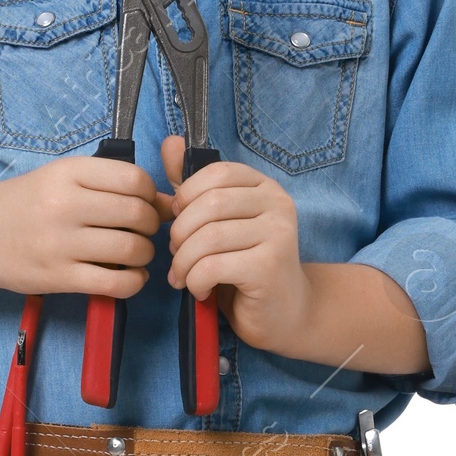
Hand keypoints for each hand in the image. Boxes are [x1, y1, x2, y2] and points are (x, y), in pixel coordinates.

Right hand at [0, 154, 160, 334]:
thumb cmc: (25, 205)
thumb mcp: (59, 179)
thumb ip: (108, 184)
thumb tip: (167, 201)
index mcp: (66, 173)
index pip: (134, 179)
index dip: (150, 194)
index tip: (145, 204)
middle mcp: (63, 205)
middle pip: (137, 214)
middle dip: (151, 225)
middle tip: (142, 231)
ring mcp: (60, 244)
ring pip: (131, 249)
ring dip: (145, 254)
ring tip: (136, 254)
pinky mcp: (58, 278)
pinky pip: (116, 283)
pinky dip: (135, 282)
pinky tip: (130, 276)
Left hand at [159, 134, 314, 355]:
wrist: (285, 312)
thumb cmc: (245, 265)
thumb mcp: (216, 222)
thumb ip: (193, 186)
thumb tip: (170, 142)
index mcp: (264, 186)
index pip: (216, 173)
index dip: (186, 197)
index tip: (179, 222)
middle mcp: (278, 204)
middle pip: (209, 205)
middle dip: (180, 234)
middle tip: (177, 256)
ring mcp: (278, 235)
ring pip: (207, 238)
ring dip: (184, 263)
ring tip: (184, 278)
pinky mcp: (270, 267)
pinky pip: (213, 266)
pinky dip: (195, 282)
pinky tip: (201, 291)